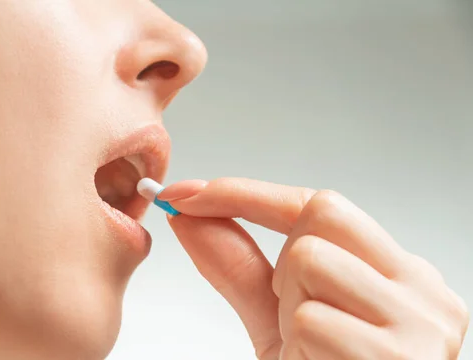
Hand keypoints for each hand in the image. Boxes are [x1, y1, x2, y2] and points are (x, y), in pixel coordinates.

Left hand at [159, 178, 468, 358]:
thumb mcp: (279, 322)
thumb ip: (238, 266)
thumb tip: (190, 217)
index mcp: (398, 274)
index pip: (316, 203)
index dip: (244, 194)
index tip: (187, 195)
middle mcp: (420, 289)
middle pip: (320, 215)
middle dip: (283, 261)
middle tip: (292, 309)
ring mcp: (420, 322)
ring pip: (310, 260)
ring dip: (289, 308)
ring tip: (312, 348)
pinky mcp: (399, 356)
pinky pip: (309, 319)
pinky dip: (297, 346)